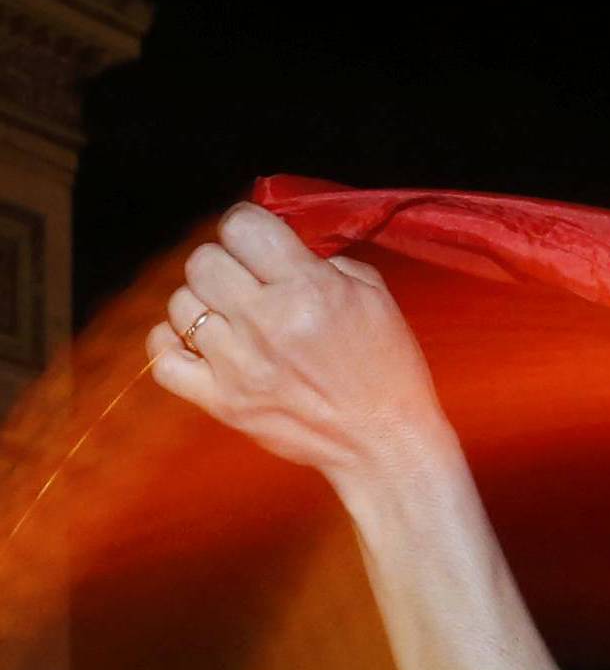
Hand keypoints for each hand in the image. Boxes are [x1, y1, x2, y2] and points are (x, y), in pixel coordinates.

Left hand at [147, 202, 449, 486]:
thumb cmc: (387, 369)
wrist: (384, 443)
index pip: (241, 225)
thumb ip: (324, 260)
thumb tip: (279, 244)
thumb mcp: (373, 295)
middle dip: (224, 262)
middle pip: (202, 261)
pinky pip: (163, 358)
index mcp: (308, 289)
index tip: (255, 241)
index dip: (246, 226)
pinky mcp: (222, 402)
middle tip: (244, 280)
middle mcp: (267, 322)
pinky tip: (197, 342)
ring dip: (203, 304)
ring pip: (180, 304)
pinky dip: (171, 344)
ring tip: (230, 317)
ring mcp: (239, 365)